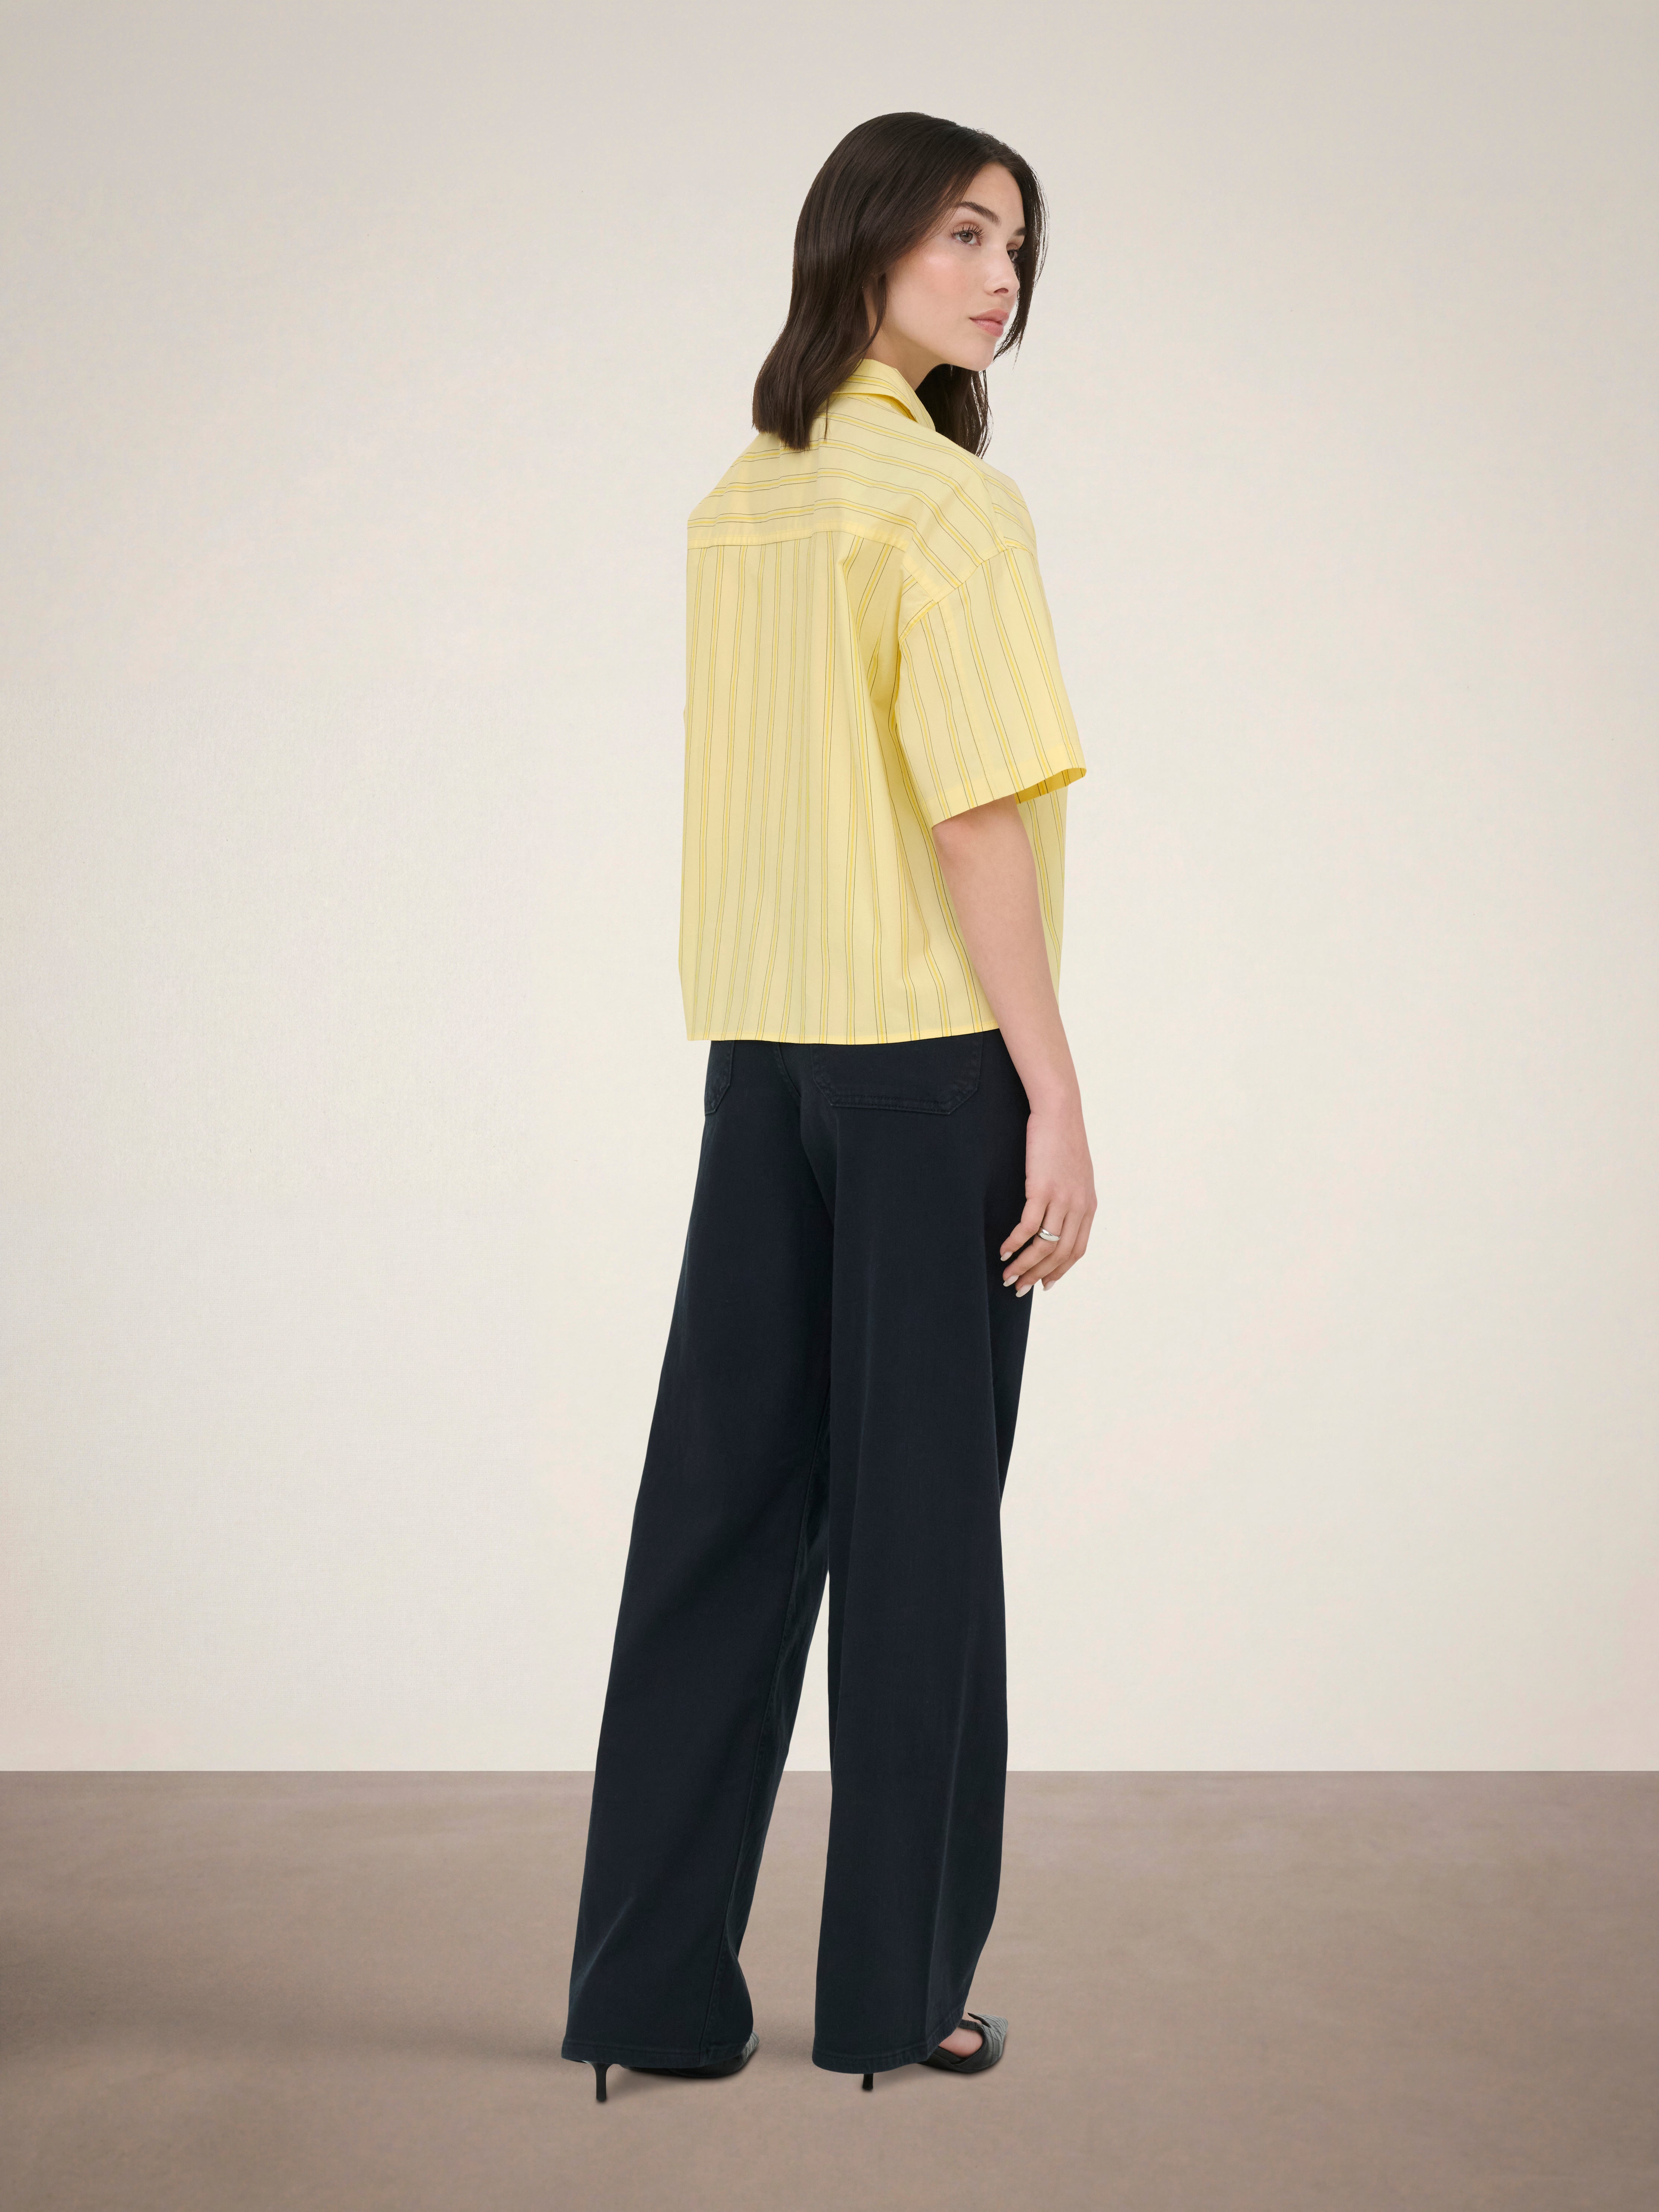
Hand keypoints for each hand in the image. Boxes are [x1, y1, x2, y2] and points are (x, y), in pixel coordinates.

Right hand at [999, 1095, 1095, 1295]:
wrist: (1059, 1110)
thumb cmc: (1061, 1140)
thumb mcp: (1074, 1174)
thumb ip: (1070, 1198)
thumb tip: (1057, 1218)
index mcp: (1088, 1206)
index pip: (1076, 1250)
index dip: (1059, 1271)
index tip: (1044, 1284)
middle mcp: (1079, 1207)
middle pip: (1060, 1254)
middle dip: (1037, 1275)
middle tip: (1018, 1287)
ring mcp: (1063, 1199)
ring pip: (1044, 1245)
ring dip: (1024, 1265)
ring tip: (1007, 1275)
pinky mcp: (1043, 1189)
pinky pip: (1028, 1226)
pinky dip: (1015, 1243)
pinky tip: (1003, 1250)